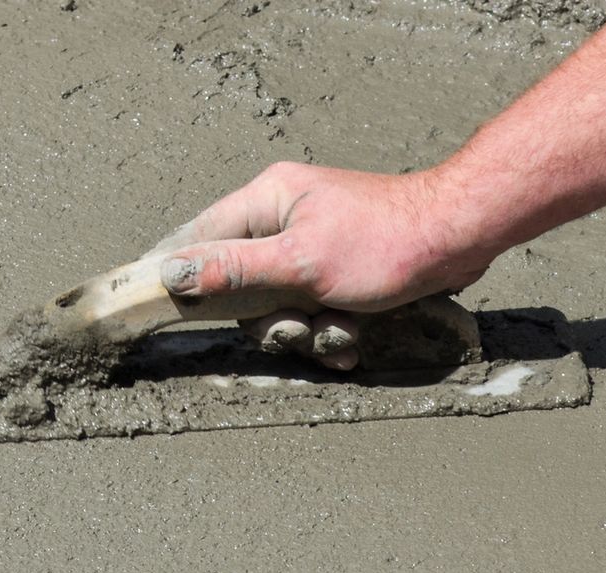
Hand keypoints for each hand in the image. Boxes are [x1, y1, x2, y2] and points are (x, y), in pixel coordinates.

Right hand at [152, 162, 492, 370]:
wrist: (460, 240)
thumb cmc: (385, 243)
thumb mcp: (300, 264)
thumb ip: (231, 271)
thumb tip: (167, 275)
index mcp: (266, 201)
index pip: (194, 238)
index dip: (171, 273)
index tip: (145, 306)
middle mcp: (281, 220)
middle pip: (236, 285)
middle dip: (267, 320)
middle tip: (296, 327)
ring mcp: (307, 246)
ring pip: (275, 307)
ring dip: (304, 331)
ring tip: (336, 330)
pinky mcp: (333, 271)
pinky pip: (309, 311)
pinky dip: (328, 331)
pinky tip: (351, 339)